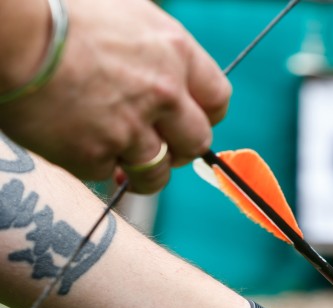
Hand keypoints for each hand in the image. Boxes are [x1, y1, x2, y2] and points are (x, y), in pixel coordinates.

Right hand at [0, 0, 230, 193]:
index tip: (188, 122)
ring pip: (157, 172)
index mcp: (176, 53)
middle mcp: (163, 93)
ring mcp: (131, 127)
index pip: (217, 99)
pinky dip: (93, 164)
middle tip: (157, 148)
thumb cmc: (59, 12)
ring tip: (122, 166)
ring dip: (141, 172)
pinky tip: (74, 143)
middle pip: (196, 142)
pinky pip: (106, 172)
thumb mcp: (127, 13)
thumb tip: (170, 73)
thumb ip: (157, 49)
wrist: (12, 33)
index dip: (205, 116)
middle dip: (180, 151)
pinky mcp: (94, 154)